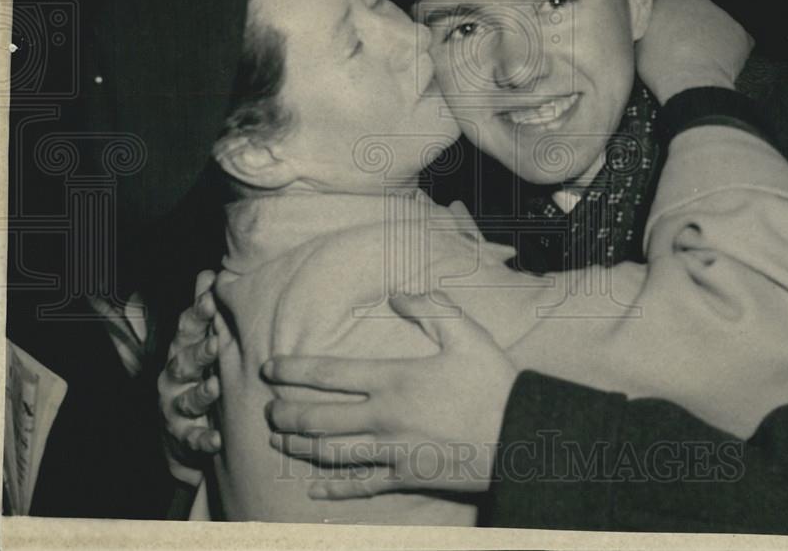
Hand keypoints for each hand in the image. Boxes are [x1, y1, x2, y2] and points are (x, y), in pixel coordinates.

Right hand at [157, 270, 222, 483]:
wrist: (181, 431)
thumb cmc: (196, 375)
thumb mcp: (197, 342)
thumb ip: (202, 310)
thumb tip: (209, 271)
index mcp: (182, 350)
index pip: (187, 330)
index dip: (197, 315)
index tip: (211, 299)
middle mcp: (174, 377)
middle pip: (183, 362)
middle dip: (197, 352)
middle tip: (214, 343)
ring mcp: (175, 407)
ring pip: (186, 399)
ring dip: (201, 393)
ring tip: (216, 387)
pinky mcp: (182, 437)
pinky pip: (191, 438)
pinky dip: (203, 439)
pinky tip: (217, 439)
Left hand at [263, 291, 517, 498]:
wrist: (520, 435)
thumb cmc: (493, 382)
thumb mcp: (467, 333)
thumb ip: (431, 308)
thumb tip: (398, 295)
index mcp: (393, 379)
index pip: (329, 374)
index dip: (293, 371)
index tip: (269, 370)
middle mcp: (383, 417)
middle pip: (319, 418)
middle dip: (286, 414)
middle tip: (267, 412)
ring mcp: (391, 451)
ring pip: (331, 453)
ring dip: (300, 447)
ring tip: (280, 441)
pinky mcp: (405, 476)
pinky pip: (361, 485)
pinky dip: (334, 490)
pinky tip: (315, 491)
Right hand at [636, 0, 753, 103]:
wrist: (690, 84)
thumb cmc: (661, 67)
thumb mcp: (641, 44)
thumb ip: (649, 29)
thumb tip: (652, 32)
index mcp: (669, 0)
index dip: (672, 11)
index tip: (670, 25)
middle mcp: (697, 1)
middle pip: (696, 9)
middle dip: (692, 25)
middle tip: (682, 48)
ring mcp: (721, 16)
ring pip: (716, 24)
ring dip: (710, 37)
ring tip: (700, 61)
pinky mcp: (739, 33)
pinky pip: (736, 39)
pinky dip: (729, 50)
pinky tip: (718, 65)